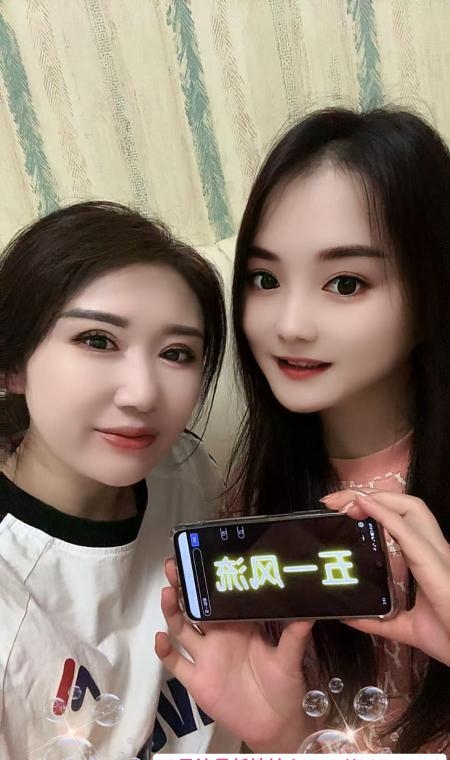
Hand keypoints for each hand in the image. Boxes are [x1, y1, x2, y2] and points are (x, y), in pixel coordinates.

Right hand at [155, 559, 315, 750]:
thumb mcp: (289, 659)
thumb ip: (295, 636)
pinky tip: (160, 638)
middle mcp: (220, 636)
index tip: (203, 558)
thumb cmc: (284, 686)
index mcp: (241, 625)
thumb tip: (308, 611)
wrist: (275, 725)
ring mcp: (206, 656)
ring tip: (167, 592)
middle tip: (175, 565)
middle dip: (184, 586)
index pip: (222, 596)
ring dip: (172, 610)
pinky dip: (165, 651)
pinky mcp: (197, 679)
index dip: (211, 579)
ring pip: (182, 628)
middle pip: (195, 606)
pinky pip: (176, 663)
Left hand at [321, 488, 449, 664]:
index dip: (375, 508)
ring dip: (377, 498)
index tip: (343, 509)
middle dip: (371, 495)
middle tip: (336, 502)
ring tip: (347, 500)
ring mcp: (437, 554)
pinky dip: (384, 514)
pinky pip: (407, 531)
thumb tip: (350, 617)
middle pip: (406, 506)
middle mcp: (435, 551)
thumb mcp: (406, 628)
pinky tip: (364, 505)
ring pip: (411, 508)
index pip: (402, 521)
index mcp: (429, 561)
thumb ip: (379, 621)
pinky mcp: (434, 563)